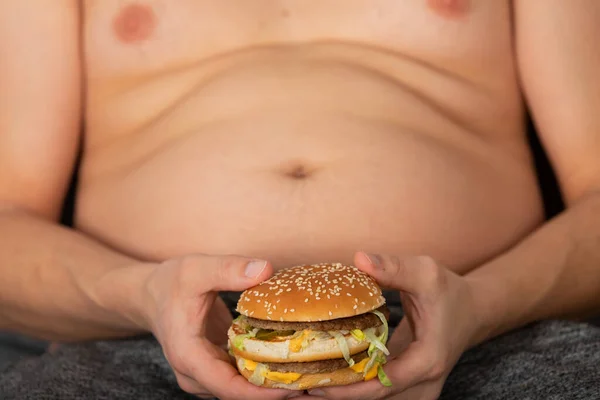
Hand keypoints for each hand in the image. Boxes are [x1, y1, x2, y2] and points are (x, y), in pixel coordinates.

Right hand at [139, 254, 299, 399]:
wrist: (151, 294)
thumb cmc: (171, 282)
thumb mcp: (197, 270)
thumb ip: (229, 270)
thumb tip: (266, 270)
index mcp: (188, 357)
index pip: (228, 388)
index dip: (262, 392)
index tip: (295, 386)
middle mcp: (196, 375)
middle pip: (239, 395)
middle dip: (276, 391)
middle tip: (315, 382)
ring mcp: (205, 374)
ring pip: (242, 391)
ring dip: (274, 386)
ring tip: (311, 376)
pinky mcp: (216, 367)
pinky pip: (242, 378)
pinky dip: (266, 374)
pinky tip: (294, 365)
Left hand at [309, 252, 480, 399]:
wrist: (473, 310)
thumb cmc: (450, 292)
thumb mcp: (426, 273)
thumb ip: (394, 268)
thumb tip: (359, 260)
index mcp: (428, 360)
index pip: (382, 384)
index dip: (346, 388)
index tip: (312, 383)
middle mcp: (423, 382)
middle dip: (337, 395)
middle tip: (296, 389)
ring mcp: (417, 387)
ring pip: (374, 399)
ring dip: (341, 393)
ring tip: (302, 386)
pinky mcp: (407, 383)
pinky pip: (376, 390)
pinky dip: (351, 386)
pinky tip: (322, 377)